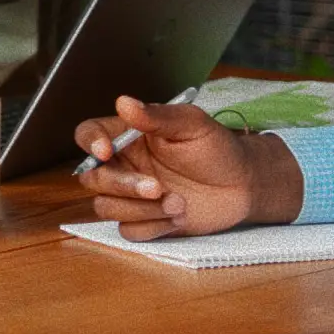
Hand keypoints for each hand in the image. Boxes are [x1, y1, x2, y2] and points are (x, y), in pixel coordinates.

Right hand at [72, 96, 303, 238]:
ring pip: (106, 207)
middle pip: (93, 178)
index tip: (105, 151)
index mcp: (127, 138)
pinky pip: (129, 231)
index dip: (90, 143)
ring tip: (178, 203)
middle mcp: (124, 166)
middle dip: (122, 185)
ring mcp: (133, 197)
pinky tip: (177, 217)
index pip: (89, 135)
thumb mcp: (192, 124)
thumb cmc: (218, 149)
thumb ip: (157, 116)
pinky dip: (151, 227)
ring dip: (140, 209)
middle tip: (156, 187)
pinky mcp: (147, 221)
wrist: (245, 185)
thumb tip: (123, 102)